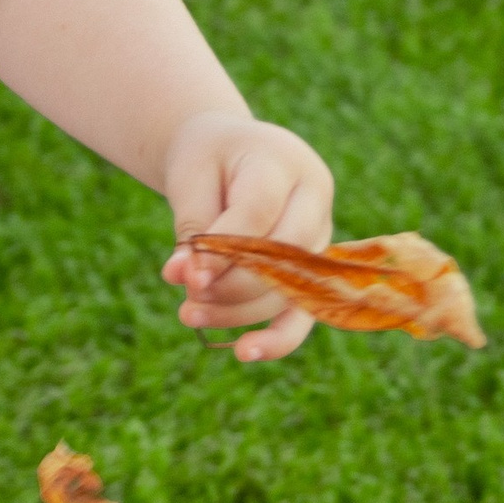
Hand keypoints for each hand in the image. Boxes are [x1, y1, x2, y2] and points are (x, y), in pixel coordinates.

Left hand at [162, 109, 335, 362]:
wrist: (228, 150)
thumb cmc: (207, 158)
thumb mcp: (191, 176)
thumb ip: (192, 225)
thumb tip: (184, 280)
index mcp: (285, 162)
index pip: (258, 212)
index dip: (221, 250)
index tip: (182, 276)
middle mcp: (315, 200)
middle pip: (284, 256)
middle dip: (232, 285)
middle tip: (186, 300)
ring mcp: (321, 237)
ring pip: (292, 289)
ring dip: (240, 312)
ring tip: (188, 315)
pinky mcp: (313, 270)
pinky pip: (304, 311)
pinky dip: (277, 336)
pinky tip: (244, 352)